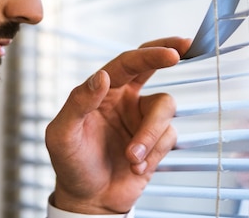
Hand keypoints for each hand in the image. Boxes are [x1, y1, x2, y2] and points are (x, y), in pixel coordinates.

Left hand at [45, 36, 190, 214]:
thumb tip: (102, 76)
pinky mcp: (156, 141)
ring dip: (150, 134)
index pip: (128, 63)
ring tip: (131, 157)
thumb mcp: (63, 135)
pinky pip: (168, 137)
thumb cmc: (71, 164)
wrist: (89, 200)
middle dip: (168, 52)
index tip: (171, 54)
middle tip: (185, 47)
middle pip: (152, 66)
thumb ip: (78, 103)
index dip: (150, 55)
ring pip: (165, 108)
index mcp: (103, 90)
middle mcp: (125, 98)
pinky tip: (136, 167)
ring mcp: (142, 119)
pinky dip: (153, 154)